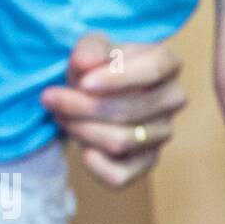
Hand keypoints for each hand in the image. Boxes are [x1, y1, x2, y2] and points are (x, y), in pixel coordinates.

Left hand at [41, 33, 186, 188]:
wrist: (94, 92)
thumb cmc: (96, 66)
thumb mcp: (91, 48)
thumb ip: (89, 49)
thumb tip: (86, 63)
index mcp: (167, 64)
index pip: (153, 70)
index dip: (118, 78)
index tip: (82, 82)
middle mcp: (173, 98)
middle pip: (132, 110)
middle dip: (83, 107)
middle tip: (50, 98)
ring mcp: (163, 132)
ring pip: (123, 141)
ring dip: (82, 130)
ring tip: (61, 117)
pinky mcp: (148, 161)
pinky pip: (122, 175)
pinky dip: (96, 165)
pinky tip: (83, 150)